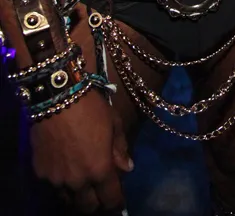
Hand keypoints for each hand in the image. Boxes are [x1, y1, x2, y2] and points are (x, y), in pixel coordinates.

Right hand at [31, 88, 131, 211]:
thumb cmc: (90, 108)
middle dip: (96, 203)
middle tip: (99, 192)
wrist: (56, 97)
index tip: (118, 201)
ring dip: (77, 195)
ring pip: (69, 200)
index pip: (110, 199)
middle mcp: (78, 181)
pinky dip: (61, 183)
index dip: (116, 203)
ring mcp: (57, 180)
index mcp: (100, 169)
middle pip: (88, 207)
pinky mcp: (41, 174)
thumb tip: (126, 167)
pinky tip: (64, 168)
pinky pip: (53, 186)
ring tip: (81, 182)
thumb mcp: (113, 123)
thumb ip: (120, 149)